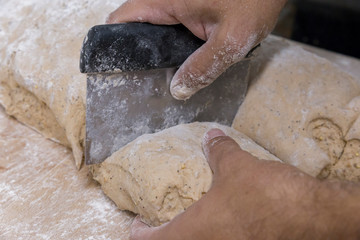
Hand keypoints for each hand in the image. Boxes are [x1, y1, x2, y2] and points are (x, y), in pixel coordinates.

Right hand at [107, 0, 286, 99]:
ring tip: (161, 72)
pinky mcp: (188, 4)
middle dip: (138, 50)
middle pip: (136, 23)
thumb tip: (178, 89)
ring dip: (156, 47)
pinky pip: (169, 23)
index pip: (125, 17)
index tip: (115, 66)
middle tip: (144, 78)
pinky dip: (170, 40)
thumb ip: (203, 67)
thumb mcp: (231, 41)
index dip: (114, 41)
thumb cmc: (255, 0)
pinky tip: (180, 57)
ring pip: (153, 24)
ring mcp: (177, 1)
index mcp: (169, 0)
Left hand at [130, 129, 359, 239]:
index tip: (136, 226)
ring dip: (191, 234)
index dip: (140, 234)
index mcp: (195, 232)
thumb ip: (220, 152)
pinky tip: (225, 221)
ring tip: (191, 220)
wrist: (314, 218)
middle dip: (165, 234)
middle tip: (160, 222)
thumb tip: (211, 137)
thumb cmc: (267, 196)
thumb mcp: (237, 167)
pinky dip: (213, 234)